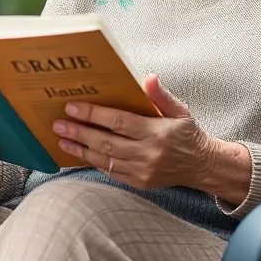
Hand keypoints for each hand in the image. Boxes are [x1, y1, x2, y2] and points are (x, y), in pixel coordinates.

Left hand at [52, 74, 219, 189]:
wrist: (201, 165)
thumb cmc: (187, 133)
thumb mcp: (180, 110)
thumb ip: (161, 95)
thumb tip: (148, 78)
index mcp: (157, 132)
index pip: (119, 122)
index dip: (94, 114)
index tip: (72, 107)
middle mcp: (148, 154)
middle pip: (106, 142)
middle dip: (80, 132)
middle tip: (58, 124)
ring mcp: (142, 171)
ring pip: (105, 159)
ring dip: (80, 149)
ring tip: (62, 139)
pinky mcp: (139, 182)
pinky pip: (111, 172)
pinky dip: (93, 162)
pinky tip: (79, 153)